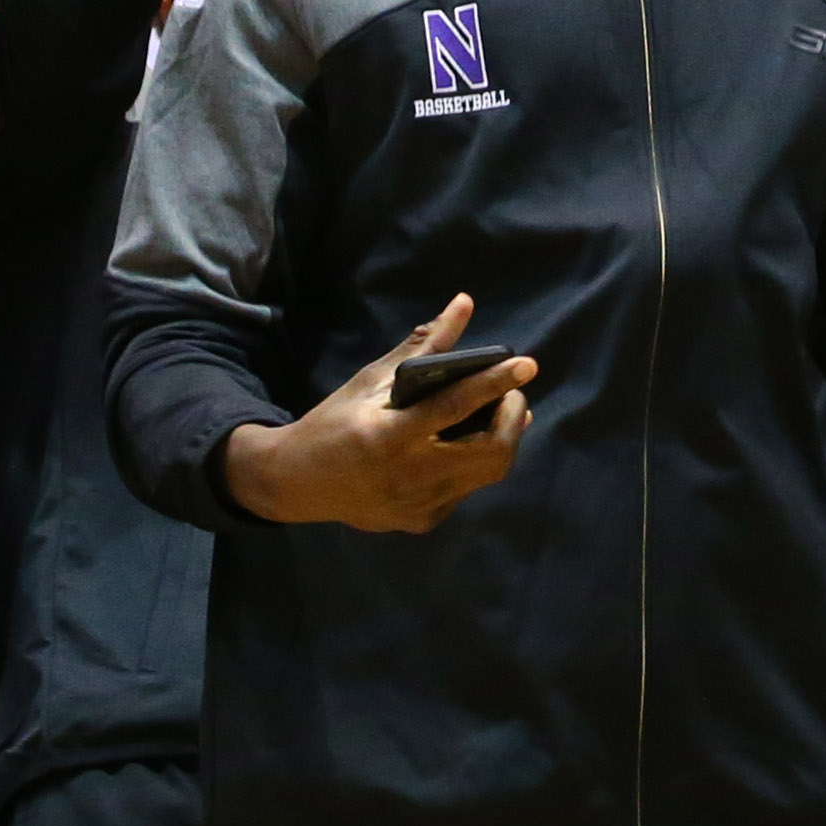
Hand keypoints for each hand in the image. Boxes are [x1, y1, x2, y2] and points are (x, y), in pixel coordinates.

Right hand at [219, 296, 536, 531]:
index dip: (496, 384)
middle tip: (512, 393)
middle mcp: (407, 477)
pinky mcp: (422, 522)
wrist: (297, 483)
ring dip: (503, 440)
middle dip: (512, 418)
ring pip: (487, 474)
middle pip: (490, 453)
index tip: (527, 364)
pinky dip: (477, 462)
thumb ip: (422, 348)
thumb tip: (464, 304)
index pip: (455, 407)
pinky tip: (471, 443)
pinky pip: (467, 489)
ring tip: (501, 413)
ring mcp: (417, 506)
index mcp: (388, 436)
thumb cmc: (335, 422)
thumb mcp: (371, 381)